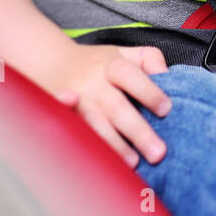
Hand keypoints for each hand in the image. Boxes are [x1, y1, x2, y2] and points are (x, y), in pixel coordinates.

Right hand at [53, 45, 172, 167]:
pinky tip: (91, 156)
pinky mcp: (59, 115)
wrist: (48, 62)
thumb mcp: (123, 53)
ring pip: (93, 124)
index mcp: (110, 65)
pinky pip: (70, 132)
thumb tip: (167, 76)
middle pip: (116, 107)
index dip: (148, 92)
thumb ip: (149, 60)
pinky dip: (76, 140)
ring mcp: (73, 100)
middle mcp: (91, 83)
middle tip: (158, 153)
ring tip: (133, 163)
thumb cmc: (97, 64)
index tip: (166, 110)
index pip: (130, 76)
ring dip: (113, 144)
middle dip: (137, 131)